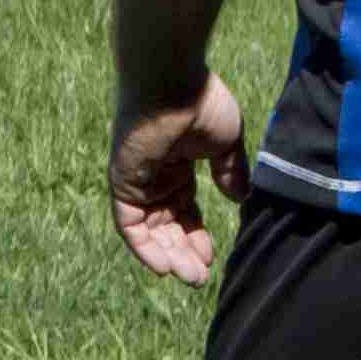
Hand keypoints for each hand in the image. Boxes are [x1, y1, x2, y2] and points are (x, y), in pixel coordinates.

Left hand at [112, 73, 247, 282]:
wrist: (174, 81)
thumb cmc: (201, 102)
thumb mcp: (225, 143)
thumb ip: (230, 171)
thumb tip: (238, 199)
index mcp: (176, 166)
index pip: (183, 210)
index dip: (196, 235)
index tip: (212, 255)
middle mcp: (152, 176)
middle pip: (164, 224)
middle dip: (182, 252)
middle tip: (199, 278)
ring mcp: (135, 179)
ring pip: (148, 229)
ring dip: (167, 256)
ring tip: (189, 278)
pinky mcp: (122, 181)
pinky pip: (128, 222)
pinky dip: (143, 246)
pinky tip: (163, 266)